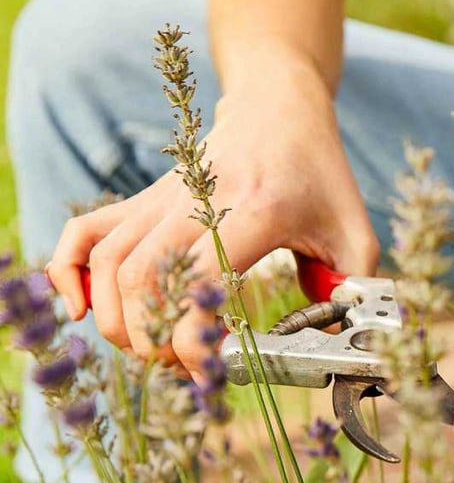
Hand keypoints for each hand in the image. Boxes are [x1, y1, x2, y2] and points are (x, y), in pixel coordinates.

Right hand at [47, 51, 378, 376]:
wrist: (279, 108)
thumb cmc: (320, 176)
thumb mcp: (355, 232)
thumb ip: (351, 290)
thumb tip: (323, 342)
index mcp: (256, 211)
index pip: (201, 280)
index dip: (193, 339)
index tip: (208, 374)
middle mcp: (197, 201)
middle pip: (143, 279)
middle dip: (153, 341)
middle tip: (181, 368)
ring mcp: (161, 198)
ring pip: (110, 263)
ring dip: (118, 322)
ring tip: (152, 352)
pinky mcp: (142, 200)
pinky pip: (85, 233)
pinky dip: (70, 273)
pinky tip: (82, 310)